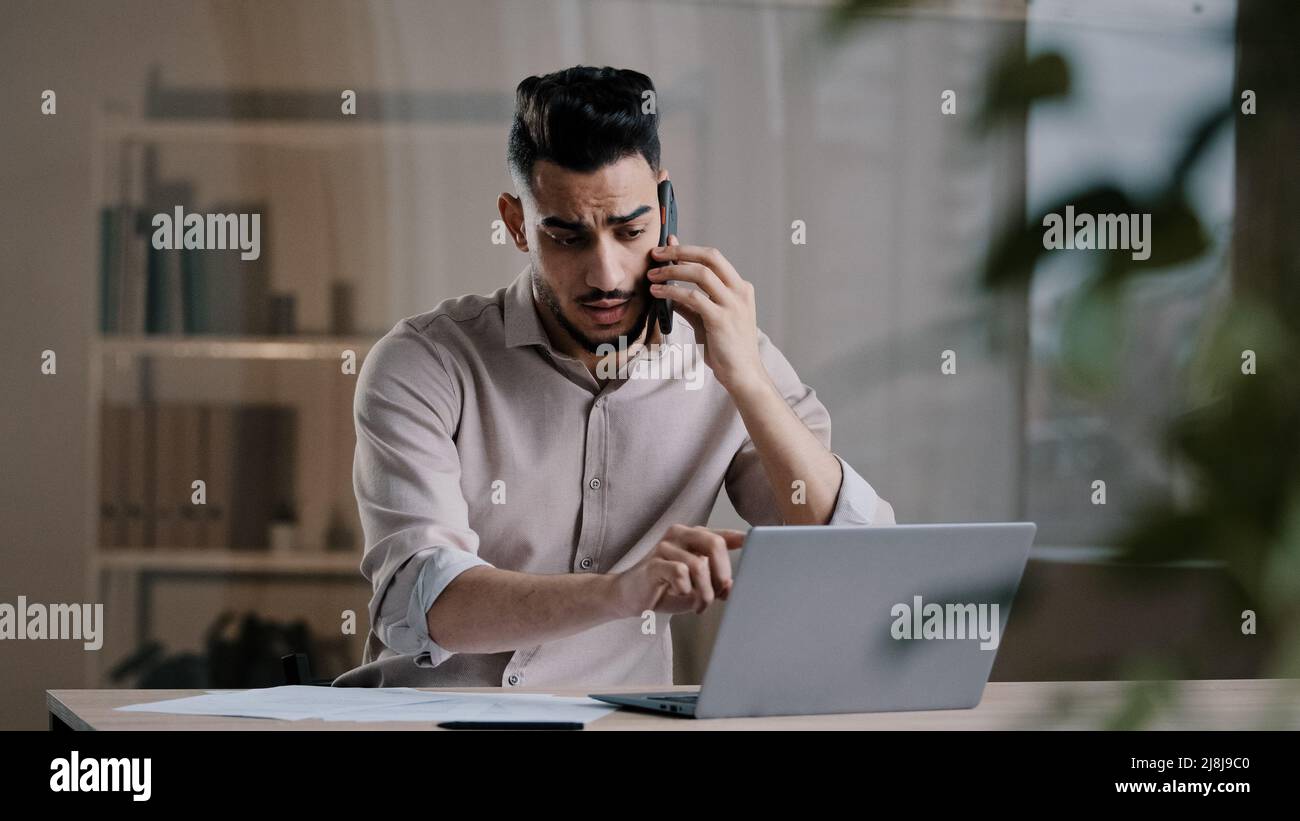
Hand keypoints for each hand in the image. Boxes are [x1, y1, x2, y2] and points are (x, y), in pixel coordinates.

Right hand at [611, 525, 745, 616]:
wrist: (628, 597)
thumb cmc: (663, 589)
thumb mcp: (695, 588)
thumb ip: (715, 585)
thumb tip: (733, 587)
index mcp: (691, 537)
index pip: (720, 535)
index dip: (739, 537)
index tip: (755, 540)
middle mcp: (679, 536)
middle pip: (714, 544)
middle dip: (723, 572)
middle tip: (720, 592)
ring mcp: (665, 547)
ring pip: (699, 565)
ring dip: (704, 591)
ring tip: (699, 604)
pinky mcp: (653, 563)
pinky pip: (680, 573)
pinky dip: (686, 589)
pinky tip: (679, 594)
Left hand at [647, 237, 766, 392]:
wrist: (743, 374)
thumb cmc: (727, 349)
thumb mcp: (708, 320)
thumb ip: (691, 304)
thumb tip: (669, 290)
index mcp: (740, 288)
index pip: (713, 258)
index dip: (688, 249)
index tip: (668, 245)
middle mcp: (739, 292)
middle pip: (709, 257)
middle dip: (680, 251)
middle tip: (657, 254)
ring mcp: (732, 304)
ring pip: (701, 273)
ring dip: (673, 270)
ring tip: (653, 275)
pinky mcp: (721, 319)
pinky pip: (693, 297)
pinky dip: (672, 291)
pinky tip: (658, 292)